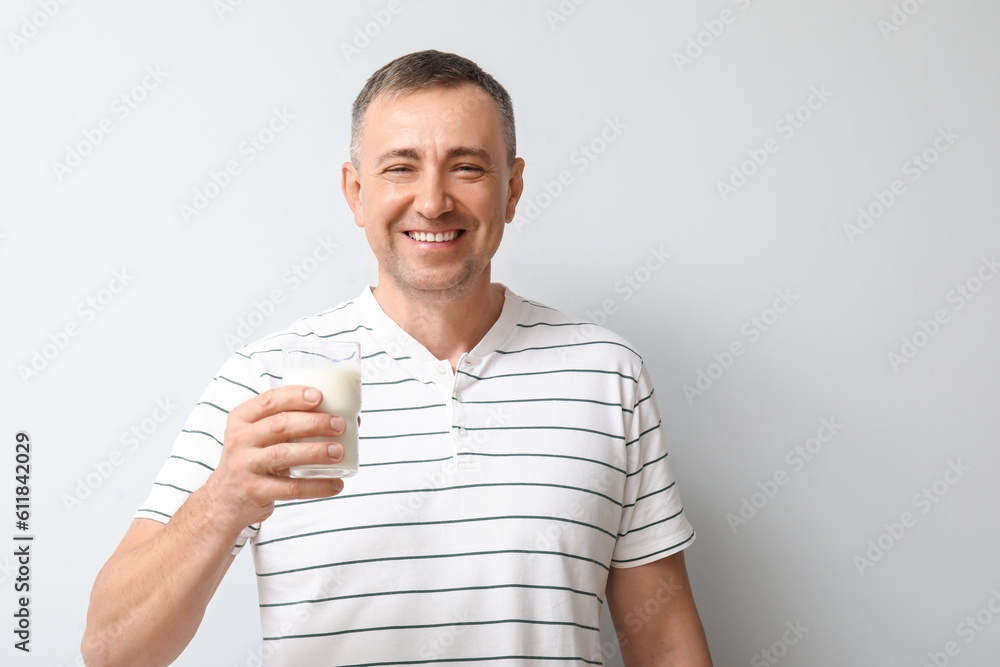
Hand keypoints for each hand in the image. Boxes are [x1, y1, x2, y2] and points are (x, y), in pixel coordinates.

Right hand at [205, 386, 346, 528]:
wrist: (225, 500)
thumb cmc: (255, 458)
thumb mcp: (259, 436)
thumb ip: (290, 424)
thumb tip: (348, 418)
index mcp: (241, 418)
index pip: (269, 400)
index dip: (295, 396)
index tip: (320, 396)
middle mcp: (239, 440)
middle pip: (280, 425)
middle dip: (314, 423)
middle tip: (339, 425)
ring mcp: (244, 466)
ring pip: (283, 454)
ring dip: (315, 452)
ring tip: (339, 452)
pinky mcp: (254, 491)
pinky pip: (290, 488)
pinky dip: (316, 486)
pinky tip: (336, 484)